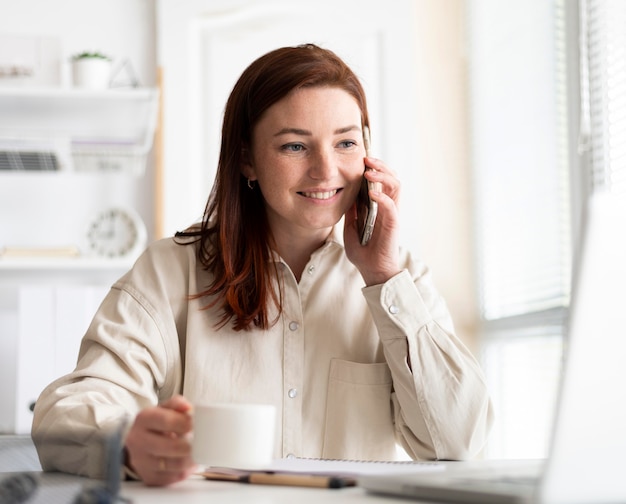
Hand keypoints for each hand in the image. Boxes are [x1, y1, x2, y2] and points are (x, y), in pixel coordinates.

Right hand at [124, 395, 195, 485]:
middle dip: (190, 445)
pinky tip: (188, 463)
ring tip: (196, 453)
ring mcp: (141, 461)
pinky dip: (184, 472)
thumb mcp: (164, 408)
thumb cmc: (156, 423)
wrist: (138, 440)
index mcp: (144, 419)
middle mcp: (138, 440)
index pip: (167, 421)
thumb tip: (188, 407)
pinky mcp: (147, 476)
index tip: (194, 425)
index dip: (186, 423)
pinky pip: (171, 478)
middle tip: (199, 442)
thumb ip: (177, 404)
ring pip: (173, 466)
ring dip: (190, 460)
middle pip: (171, 447)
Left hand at [344, 157, 402, 285]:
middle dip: (380, 166)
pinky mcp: (393, 224)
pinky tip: (371, 193)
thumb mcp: (350, 228)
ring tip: (368, 171)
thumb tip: (346, 195)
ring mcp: (392, 214)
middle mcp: (388, 207)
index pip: (381, 180)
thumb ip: (351, 212)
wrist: (372, 271)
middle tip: (366, 159)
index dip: (374, 168)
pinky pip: (391, 205)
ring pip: (395, 186)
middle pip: (391, 178)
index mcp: (379, 207)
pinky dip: (382, 196)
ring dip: (383, 175)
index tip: (360, 160)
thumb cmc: (364, 253)